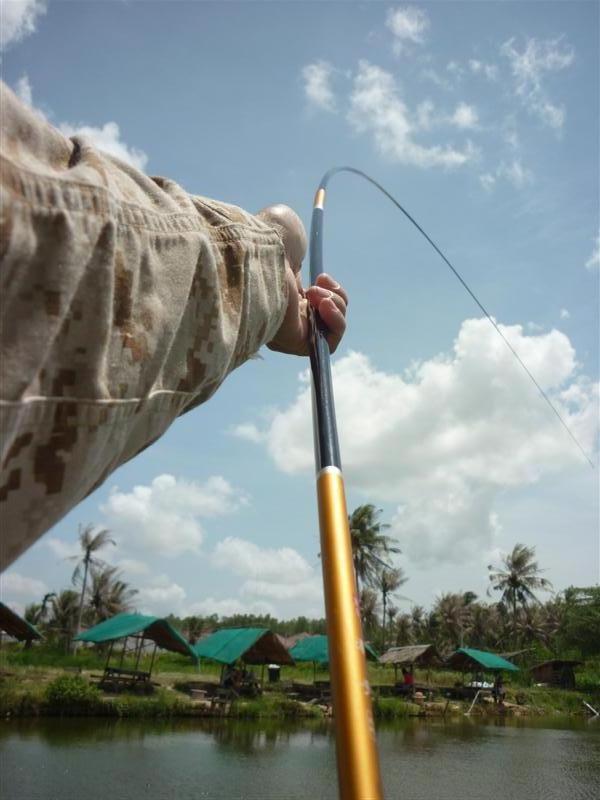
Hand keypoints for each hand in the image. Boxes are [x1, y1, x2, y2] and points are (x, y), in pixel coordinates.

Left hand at [257, 204, 347, 355]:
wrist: (256, 251)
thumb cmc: (263, 241)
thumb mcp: (285, 237)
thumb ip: (295, 249)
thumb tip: (296, 260)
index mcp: (279, 295)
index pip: (312, 306)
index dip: (327, 292)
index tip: (320, 276)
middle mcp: (282, 317)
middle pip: (326, 317)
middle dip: (333, 297)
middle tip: (319, 280)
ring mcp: (289, 332)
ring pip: (331, 330)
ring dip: (336, 305)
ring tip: (314, 289)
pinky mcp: (296, 343)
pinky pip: (330, 343)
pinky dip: (336, 321)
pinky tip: (323, 303)